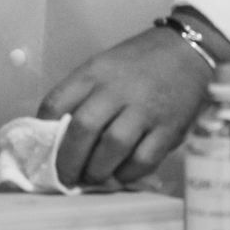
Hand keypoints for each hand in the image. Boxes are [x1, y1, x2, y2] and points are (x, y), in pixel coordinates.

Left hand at [39, 26, 214, 188]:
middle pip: (82, 129)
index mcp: (94, 72)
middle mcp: (116, 90)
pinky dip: (128, 174)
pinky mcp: (168, 129)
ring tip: (92, 178)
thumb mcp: (103, 66)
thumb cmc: (139, 62)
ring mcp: (144, 110)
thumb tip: (58, 134)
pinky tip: (120, 174)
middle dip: (68, 161)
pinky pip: (143, 160)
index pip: (56, 102)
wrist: (187, 51)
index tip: (42, 148)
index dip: (44, 131)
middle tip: (65, 177)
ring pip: (112, 148)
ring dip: (96, 171)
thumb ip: (82, 95)